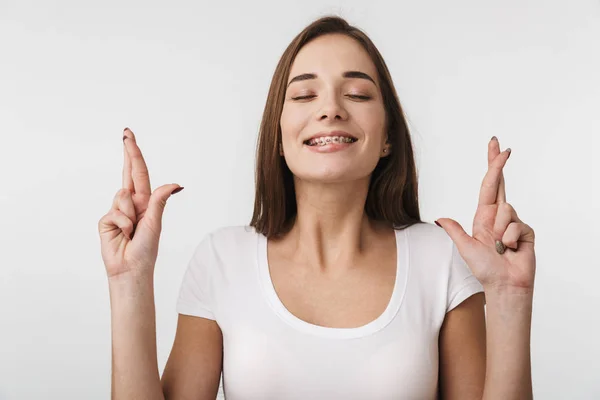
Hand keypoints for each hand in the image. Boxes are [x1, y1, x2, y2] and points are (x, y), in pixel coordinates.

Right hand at [98, 128, 182, 278]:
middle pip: (128, 173)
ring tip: (133, 229)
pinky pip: (115, 212)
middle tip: (126, 133)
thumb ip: (159, 201)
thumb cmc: (146, 249)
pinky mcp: (106, 220)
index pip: (139, 173)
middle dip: (127, 153)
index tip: (129, 136)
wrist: (131, 268)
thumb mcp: (155, 223)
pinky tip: (123, 234)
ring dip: (130, 213)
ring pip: (122, 196)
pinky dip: (122, 223)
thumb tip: (175, 184)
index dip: (134, 154)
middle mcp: (132, 203)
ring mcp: (117, 210)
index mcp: (146, 201)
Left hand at [436, 137, 535, 293]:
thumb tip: (439, 218)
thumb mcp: (465, 247)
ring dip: (499, 232)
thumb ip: (455, 230)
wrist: (504, 285)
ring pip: (506, 210)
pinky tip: (511, 250)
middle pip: (500, 183)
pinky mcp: (526, 231)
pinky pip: (516, 226)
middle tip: (502, 145)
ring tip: (499, 247)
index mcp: (483, 216)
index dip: (493, 166)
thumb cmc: (484, 268)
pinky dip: (510, 240)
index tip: (497, 148)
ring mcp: (514, 222)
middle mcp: (498, 215)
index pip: (488, 185)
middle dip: (499, 163)